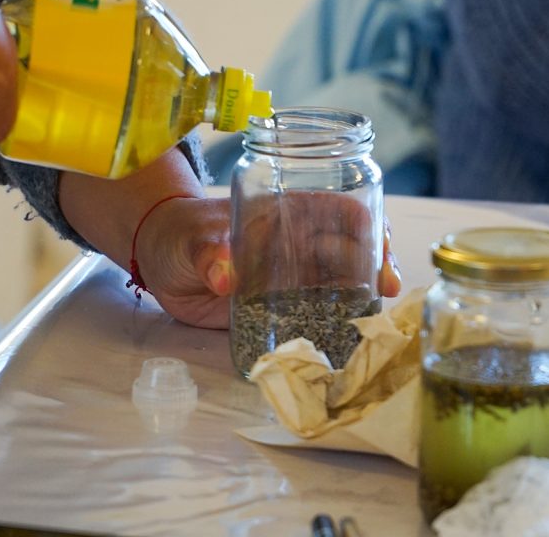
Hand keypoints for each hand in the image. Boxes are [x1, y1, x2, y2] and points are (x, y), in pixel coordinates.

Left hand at [132, 196, 400, 328]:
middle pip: (353, 249)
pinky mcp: (282, 307)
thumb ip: (207, 254)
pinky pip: (318, 314)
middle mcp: (299, 244)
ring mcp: (294, 276)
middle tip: (386, 288)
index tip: (377, 249)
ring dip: (364, 296)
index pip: (342, 211)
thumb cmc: (180, 234)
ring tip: (376, 315)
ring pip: (343, 282)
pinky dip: (337, 323)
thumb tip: (224, 276)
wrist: (162, 258)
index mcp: (286, 213)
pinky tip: (350, 337)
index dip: (368, 225)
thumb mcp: (191, 240)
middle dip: (376, 264)